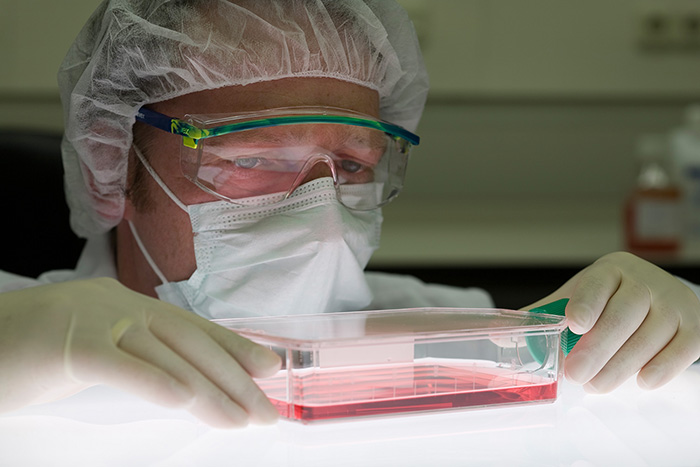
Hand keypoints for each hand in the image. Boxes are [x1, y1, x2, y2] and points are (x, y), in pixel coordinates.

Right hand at [0, 278, 280, 427]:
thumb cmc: (31, 352)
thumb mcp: (96, 352)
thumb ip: (138, 360)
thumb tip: (187, 387)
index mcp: (129, 306)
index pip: (193, 328)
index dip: (235, 347)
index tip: (270, 368)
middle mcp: (119, 305)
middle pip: (189, 342)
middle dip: (233, 378)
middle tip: (265, 411)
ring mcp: (93, 318)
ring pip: (164, 353)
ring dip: (206, 389)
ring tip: (238, 419)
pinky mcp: (65, 342)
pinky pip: (116, 362)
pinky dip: (152, 380)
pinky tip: (182, 400)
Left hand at [525, 252, 699, 392]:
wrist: (664, 297)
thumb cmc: (614, 300)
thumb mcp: (582, 298)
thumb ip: (547, 315)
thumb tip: (500, 335)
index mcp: (612, 270)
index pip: (599, 283)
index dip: (586, 303)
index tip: (572, 324)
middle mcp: (646, 281)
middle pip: (624, 314)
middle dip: (598, 348)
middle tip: (575, 374)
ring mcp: (674, 303)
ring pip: (651, 336)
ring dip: (622, 365)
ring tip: (597, 385)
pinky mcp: (695, 326)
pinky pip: (682, 349)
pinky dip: (661, 368)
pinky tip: (641, 381)